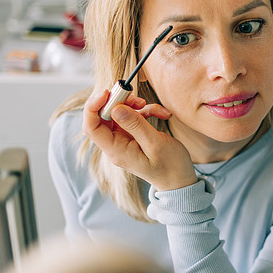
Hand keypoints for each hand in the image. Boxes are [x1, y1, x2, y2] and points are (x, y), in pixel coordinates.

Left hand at [83, 89, 197, 190]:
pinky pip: (134, 118)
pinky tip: (162, 114)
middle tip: (136, 97)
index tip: (107, 92)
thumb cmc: (170, 166)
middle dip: (119, 102)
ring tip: (157, 109)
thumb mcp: (155, 144)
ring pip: (121, 114)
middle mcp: (116, 145)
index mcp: (116, 150)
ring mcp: (124, 140)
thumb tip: (116, 108)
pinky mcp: (134, 136)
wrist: (180, 180)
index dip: (94, 107)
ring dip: (137, 107)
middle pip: (105, 117)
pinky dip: (147, 112)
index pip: (92, 127)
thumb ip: (135, 125)